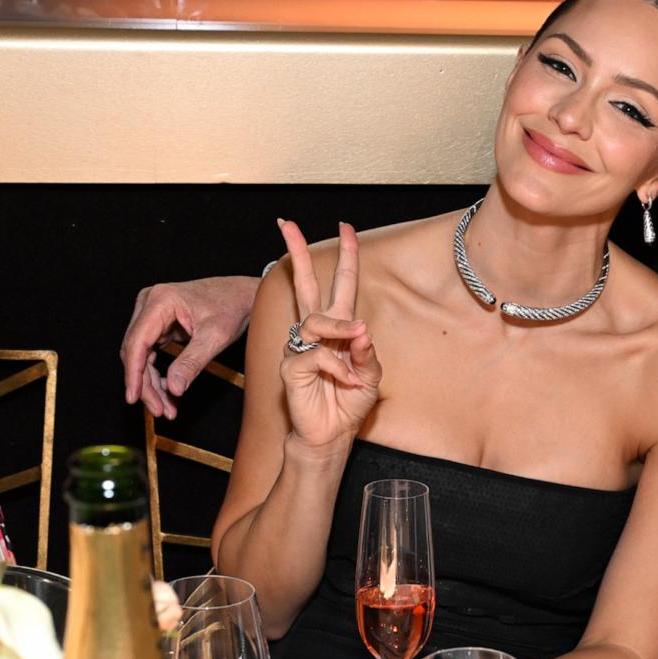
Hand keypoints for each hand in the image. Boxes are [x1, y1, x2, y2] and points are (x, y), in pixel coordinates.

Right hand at [120, 275, 259, 418]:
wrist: (243, 295)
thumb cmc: (233, 308)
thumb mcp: (216, 337)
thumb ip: (192, 362)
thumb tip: (173, 388)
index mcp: (161, 300)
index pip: (137, 341)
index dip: (133, 373)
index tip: (134, 398)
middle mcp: (150, 302)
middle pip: (135, 351)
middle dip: (145, 384)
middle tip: (160, 410)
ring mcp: (151, 312)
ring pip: (140, 355)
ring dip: (150, 383)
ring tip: (166, 407)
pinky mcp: (157, 323)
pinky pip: (149, 353)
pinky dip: (156, 374)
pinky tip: (167, 392)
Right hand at [278, 220, 381, 456]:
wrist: (331, 434)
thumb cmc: (348, 403)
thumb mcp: (371, 375)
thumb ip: (366, 352)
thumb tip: (360, 330)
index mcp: (337, 328)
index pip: (340, 285)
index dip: (345, 256)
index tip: (346, 228)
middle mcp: (316, 332)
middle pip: (305, 284)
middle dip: (297, 252)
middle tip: (287, 224)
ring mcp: (299, 346)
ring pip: (318, 320)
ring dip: (341, 332)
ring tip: (357, 350)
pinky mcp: (290, 366)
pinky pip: (317, 355)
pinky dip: (338, 368)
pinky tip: (346, 380)